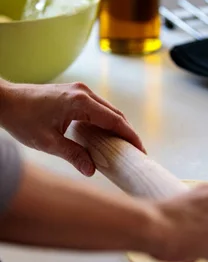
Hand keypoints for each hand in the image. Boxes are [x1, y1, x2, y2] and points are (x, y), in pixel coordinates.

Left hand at [0, 81, 144, 175]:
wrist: (5, 101)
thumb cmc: (22, 119)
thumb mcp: (48, 142)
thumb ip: (73, 155)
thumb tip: (92, 170)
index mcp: (80, 103)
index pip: (115, 121)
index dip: (130, 136)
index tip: (140, 150)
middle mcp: (83, 93)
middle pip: (115, 114)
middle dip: (128, 133)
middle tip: (136, 152)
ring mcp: (79, 91)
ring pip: (108, 110)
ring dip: (118, 127)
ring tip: (125, 146)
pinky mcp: (75, 93)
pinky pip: (98, 108)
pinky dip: (106, 122)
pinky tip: (107, 136)